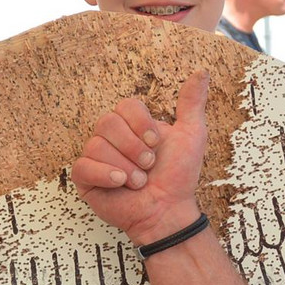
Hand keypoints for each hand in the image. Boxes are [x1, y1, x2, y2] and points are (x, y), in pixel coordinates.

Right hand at [71, 71, 209, 245]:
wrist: (168, 211)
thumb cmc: (178, 176)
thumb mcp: (191, 135)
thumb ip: (192, 104)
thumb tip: (201, 72)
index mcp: (132, 125)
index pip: (125, 106)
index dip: (140, 123)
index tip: (156, 142)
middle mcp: (112, 138)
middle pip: (108, 122)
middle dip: (134, 147)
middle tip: (149, 165)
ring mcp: (96, 157)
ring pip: (96, 145)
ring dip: (125, 166)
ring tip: (140, 182)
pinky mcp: (85, 179)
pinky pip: (83, 166)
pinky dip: (105, 174)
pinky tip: (120, 184)